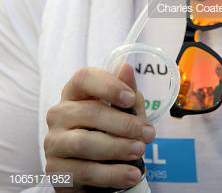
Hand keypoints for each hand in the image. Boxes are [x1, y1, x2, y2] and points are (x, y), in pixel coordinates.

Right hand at [44, 64, 154, 191]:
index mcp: (74, 92)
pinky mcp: (55, 170)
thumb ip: (126, 91)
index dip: (108, 85)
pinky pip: (85, 171)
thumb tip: (126, 67)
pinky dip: (112, 174)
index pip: (84, 78)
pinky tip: (131, 174)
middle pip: (90, 112)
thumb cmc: (109, 130)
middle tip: (148, 134)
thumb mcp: (123, 110)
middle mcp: (59, 114)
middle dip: (123, 123)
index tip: (131, 98)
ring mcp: (54, 142)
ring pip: (84, 142)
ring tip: (140, 152)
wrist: (93, 172)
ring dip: (118, 148)